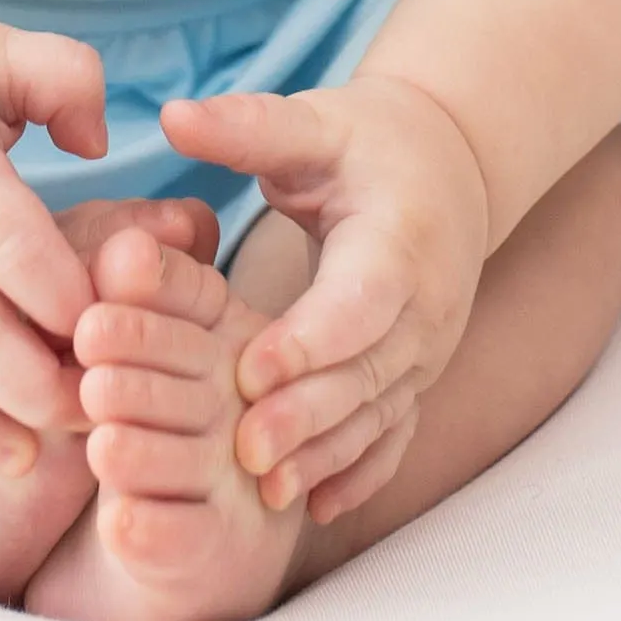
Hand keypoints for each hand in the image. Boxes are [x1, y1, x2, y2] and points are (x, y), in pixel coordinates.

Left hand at [162, 73, 491, 519]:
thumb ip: (246, 126)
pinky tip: (314, 506)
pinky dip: (359, 471)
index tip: (250, 371)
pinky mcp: (418, 375)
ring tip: (265, 491)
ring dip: (326, 454)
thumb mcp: (312, 123)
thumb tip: (171, 114)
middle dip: (307, 415)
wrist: (449, 166)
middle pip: (367, 372)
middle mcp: (425, 305)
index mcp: (399, 239)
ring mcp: (427, 349)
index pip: (359, 302)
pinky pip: (394, 433)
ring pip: (379, 413)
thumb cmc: (367, 141)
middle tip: (243, 450)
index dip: (308, 340)